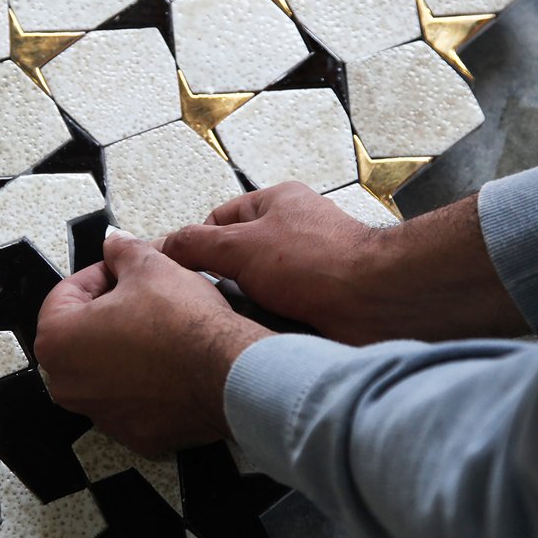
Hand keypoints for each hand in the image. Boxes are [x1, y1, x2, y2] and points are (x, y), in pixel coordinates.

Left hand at [36, 232, 270, 455]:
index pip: (64, 295)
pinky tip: (171, 362)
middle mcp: (68, 385)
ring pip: (106, 369)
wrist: (226, 372)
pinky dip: (146, 381)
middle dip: (108, 311)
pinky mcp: (134, 434)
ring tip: (160, 326)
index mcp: (58, 341)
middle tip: (142, 294)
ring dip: (125, 346)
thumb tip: (115, 243)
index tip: (121, 268)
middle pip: (81, 334)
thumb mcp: (149, 266)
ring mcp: (100, 414)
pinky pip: (133, 399)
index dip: (98, 273)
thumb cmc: (181, 322)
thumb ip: (122, 251)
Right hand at [159, 183, 384, 343]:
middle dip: (222, 282)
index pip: (216, 219)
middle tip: (208, 300)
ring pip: (253, 290)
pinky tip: (262, 333)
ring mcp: (305, 268)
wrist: (374, 305)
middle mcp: (292, 232)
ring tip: (240, 320)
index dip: (195, 245)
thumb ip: (195, 244)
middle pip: (234, 258)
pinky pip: (276, 312)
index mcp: (276, 203)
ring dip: (246, 307)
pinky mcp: (316, 301)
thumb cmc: (321, 263)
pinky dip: (268, 323)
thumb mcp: (240, 247)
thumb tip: (162, 246)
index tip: (177, 270)